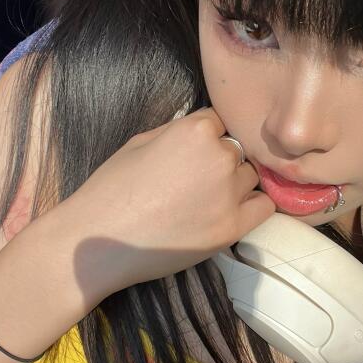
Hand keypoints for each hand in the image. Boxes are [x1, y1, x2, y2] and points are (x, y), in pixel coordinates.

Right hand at [59, 107, 274, 299]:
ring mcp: (229, 194)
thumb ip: (178, 132)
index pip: (218, 122)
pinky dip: (252, 205)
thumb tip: (202, 131)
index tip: (191, 155)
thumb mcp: (140, 142)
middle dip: (219, 161)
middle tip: (194, 181)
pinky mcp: (232, 228)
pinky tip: (231, 210)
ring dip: (235, 183)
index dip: (204, 138)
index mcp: (195, 130)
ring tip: (205, 200)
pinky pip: (264, 207)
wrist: (98, 240)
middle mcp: (220, 157)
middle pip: (236, 150)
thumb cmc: (110, 188)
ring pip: (250, 177)